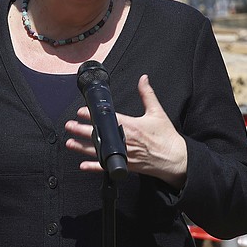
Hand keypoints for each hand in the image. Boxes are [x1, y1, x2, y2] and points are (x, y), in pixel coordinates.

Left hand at [65, 75, 187, 188]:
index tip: (81, 111)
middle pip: (99, 135)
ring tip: (70, 143)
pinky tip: (83, 165)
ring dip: (82, 147)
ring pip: (99, 151)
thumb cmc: (167, 137)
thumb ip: (147, 94)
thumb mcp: (157, 112)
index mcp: (132, 126)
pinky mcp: (126, 166)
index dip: (92, 115)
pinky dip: (94, 167)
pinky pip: (107, 167)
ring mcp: (124, 155)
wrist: (176, 159)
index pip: (108, 119)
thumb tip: (143, 79)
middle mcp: (125, 141)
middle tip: (70, 126)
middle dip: (82, 130)